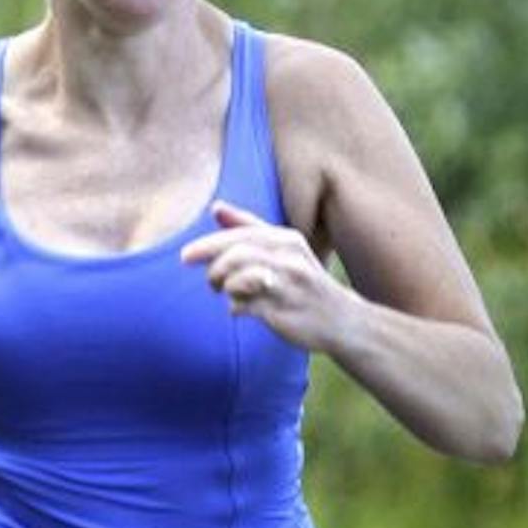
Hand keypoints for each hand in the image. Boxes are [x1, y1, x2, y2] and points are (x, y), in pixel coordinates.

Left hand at [180, 204, 339, 348]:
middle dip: (214, 268)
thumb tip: (215, 207)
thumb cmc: (304, 281)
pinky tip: (239, 311)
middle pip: (236, 255)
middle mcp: (289, 258)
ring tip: (225, 294)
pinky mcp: (283, 312)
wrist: (342, 320)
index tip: (185, 256)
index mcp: (286, 239)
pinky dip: (235, 308)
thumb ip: (248, 227)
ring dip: (224, 287)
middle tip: (210, 282)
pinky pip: (244, 306)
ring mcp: (287, 286)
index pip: (240, 234)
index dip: (208, 244)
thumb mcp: (284, 247)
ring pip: (238, 280)